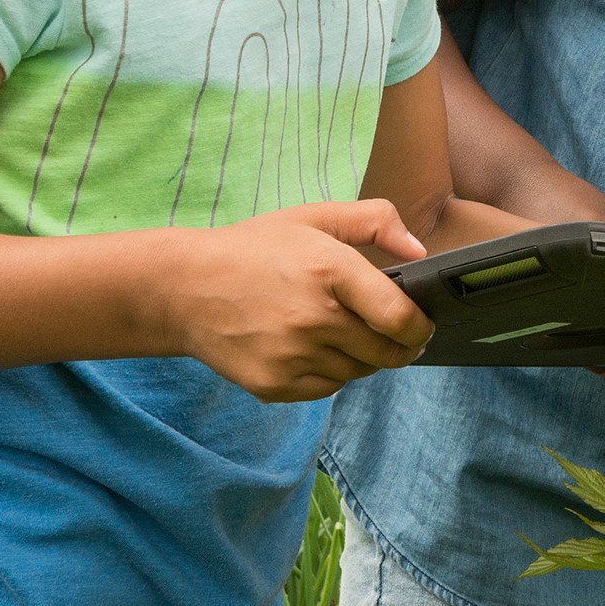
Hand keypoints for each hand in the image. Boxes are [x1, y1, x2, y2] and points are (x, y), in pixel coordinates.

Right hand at [169, 200, 432, 403]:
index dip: (420, 327)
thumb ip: (374, 221)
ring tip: (343, 334)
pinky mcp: (273, 385)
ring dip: (362, 358)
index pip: (399, 317)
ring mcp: (292, 356)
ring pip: (358, 372)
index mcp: (329, 270)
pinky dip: (330, 373)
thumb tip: (419, 252)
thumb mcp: (312, 216)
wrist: (183, 289)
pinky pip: (327, 388)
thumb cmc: (253, 249)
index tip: (421, 325)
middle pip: (386, 353)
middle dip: (399, 346)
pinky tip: (313, 349)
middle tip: (394, 335)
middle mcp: (313, 318)